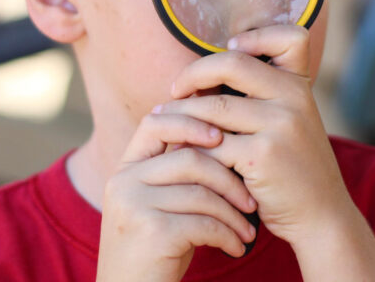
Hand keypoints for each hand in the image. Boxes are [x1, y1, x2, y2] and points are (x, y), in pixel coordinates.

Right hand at [96, 111, 258, 281]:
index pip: (154, 124)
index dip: (190, 121)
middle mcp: (123, 182)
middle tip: (250, 201)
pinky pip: (204, 223)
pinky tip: (237, 247)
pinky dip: (228, 235)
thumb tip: (220, 134)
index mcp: (125, 170)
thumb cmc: (155, 251)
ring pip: (202, 193)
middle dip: (229, 178)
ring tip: (248, 230)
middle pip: (189, 158)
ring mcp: (134, 206)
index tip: (222, 136)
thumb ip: (174, 174)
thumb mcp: (159, 205)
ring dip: (233, 214)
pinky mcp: (151, 233)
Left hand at [155, 25, 355, 248]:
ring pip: (212, 107)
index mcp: (300, 86)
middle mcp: (294, 98)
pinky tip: (179, 156)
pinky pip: (211, 144)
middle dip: (194, 73)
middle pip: (232, 64)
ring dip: (180, 115)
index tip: (229, 49)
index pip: (289, 38)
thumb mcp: (291, 123)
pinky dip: (191, 150)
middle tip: (174, 90)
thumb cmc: (295, 169)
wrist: (321, 216)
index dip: (256, 36)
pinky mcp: (262, 155)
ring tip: (162, 123)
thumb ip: (261, 99)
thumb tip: (197, 81)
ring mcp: (280, 125)